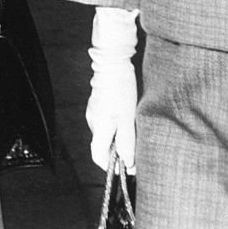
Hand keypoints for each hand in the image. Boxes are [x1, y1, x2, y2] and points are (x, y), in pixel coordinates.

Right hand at [86, 7, 138, 171]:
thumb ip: (126, 142)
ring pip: (104, 133)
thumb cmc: (122, 89)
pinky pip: (105, 121)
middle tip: (135, 149)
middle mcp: (92, 121)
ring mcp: (93, 110)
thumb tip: (128, 164)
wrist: (113, 61)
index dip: (111, 166)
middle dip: (117, 152)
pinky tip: (126, 116)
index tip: (126, 167)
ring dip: (117, 137)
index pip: (98, 157)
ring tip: (133, 129)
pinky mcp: (97, 102)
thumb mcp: (128, 117)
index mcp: (99, 127)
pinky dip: (114, 125)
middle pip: (102, 146)